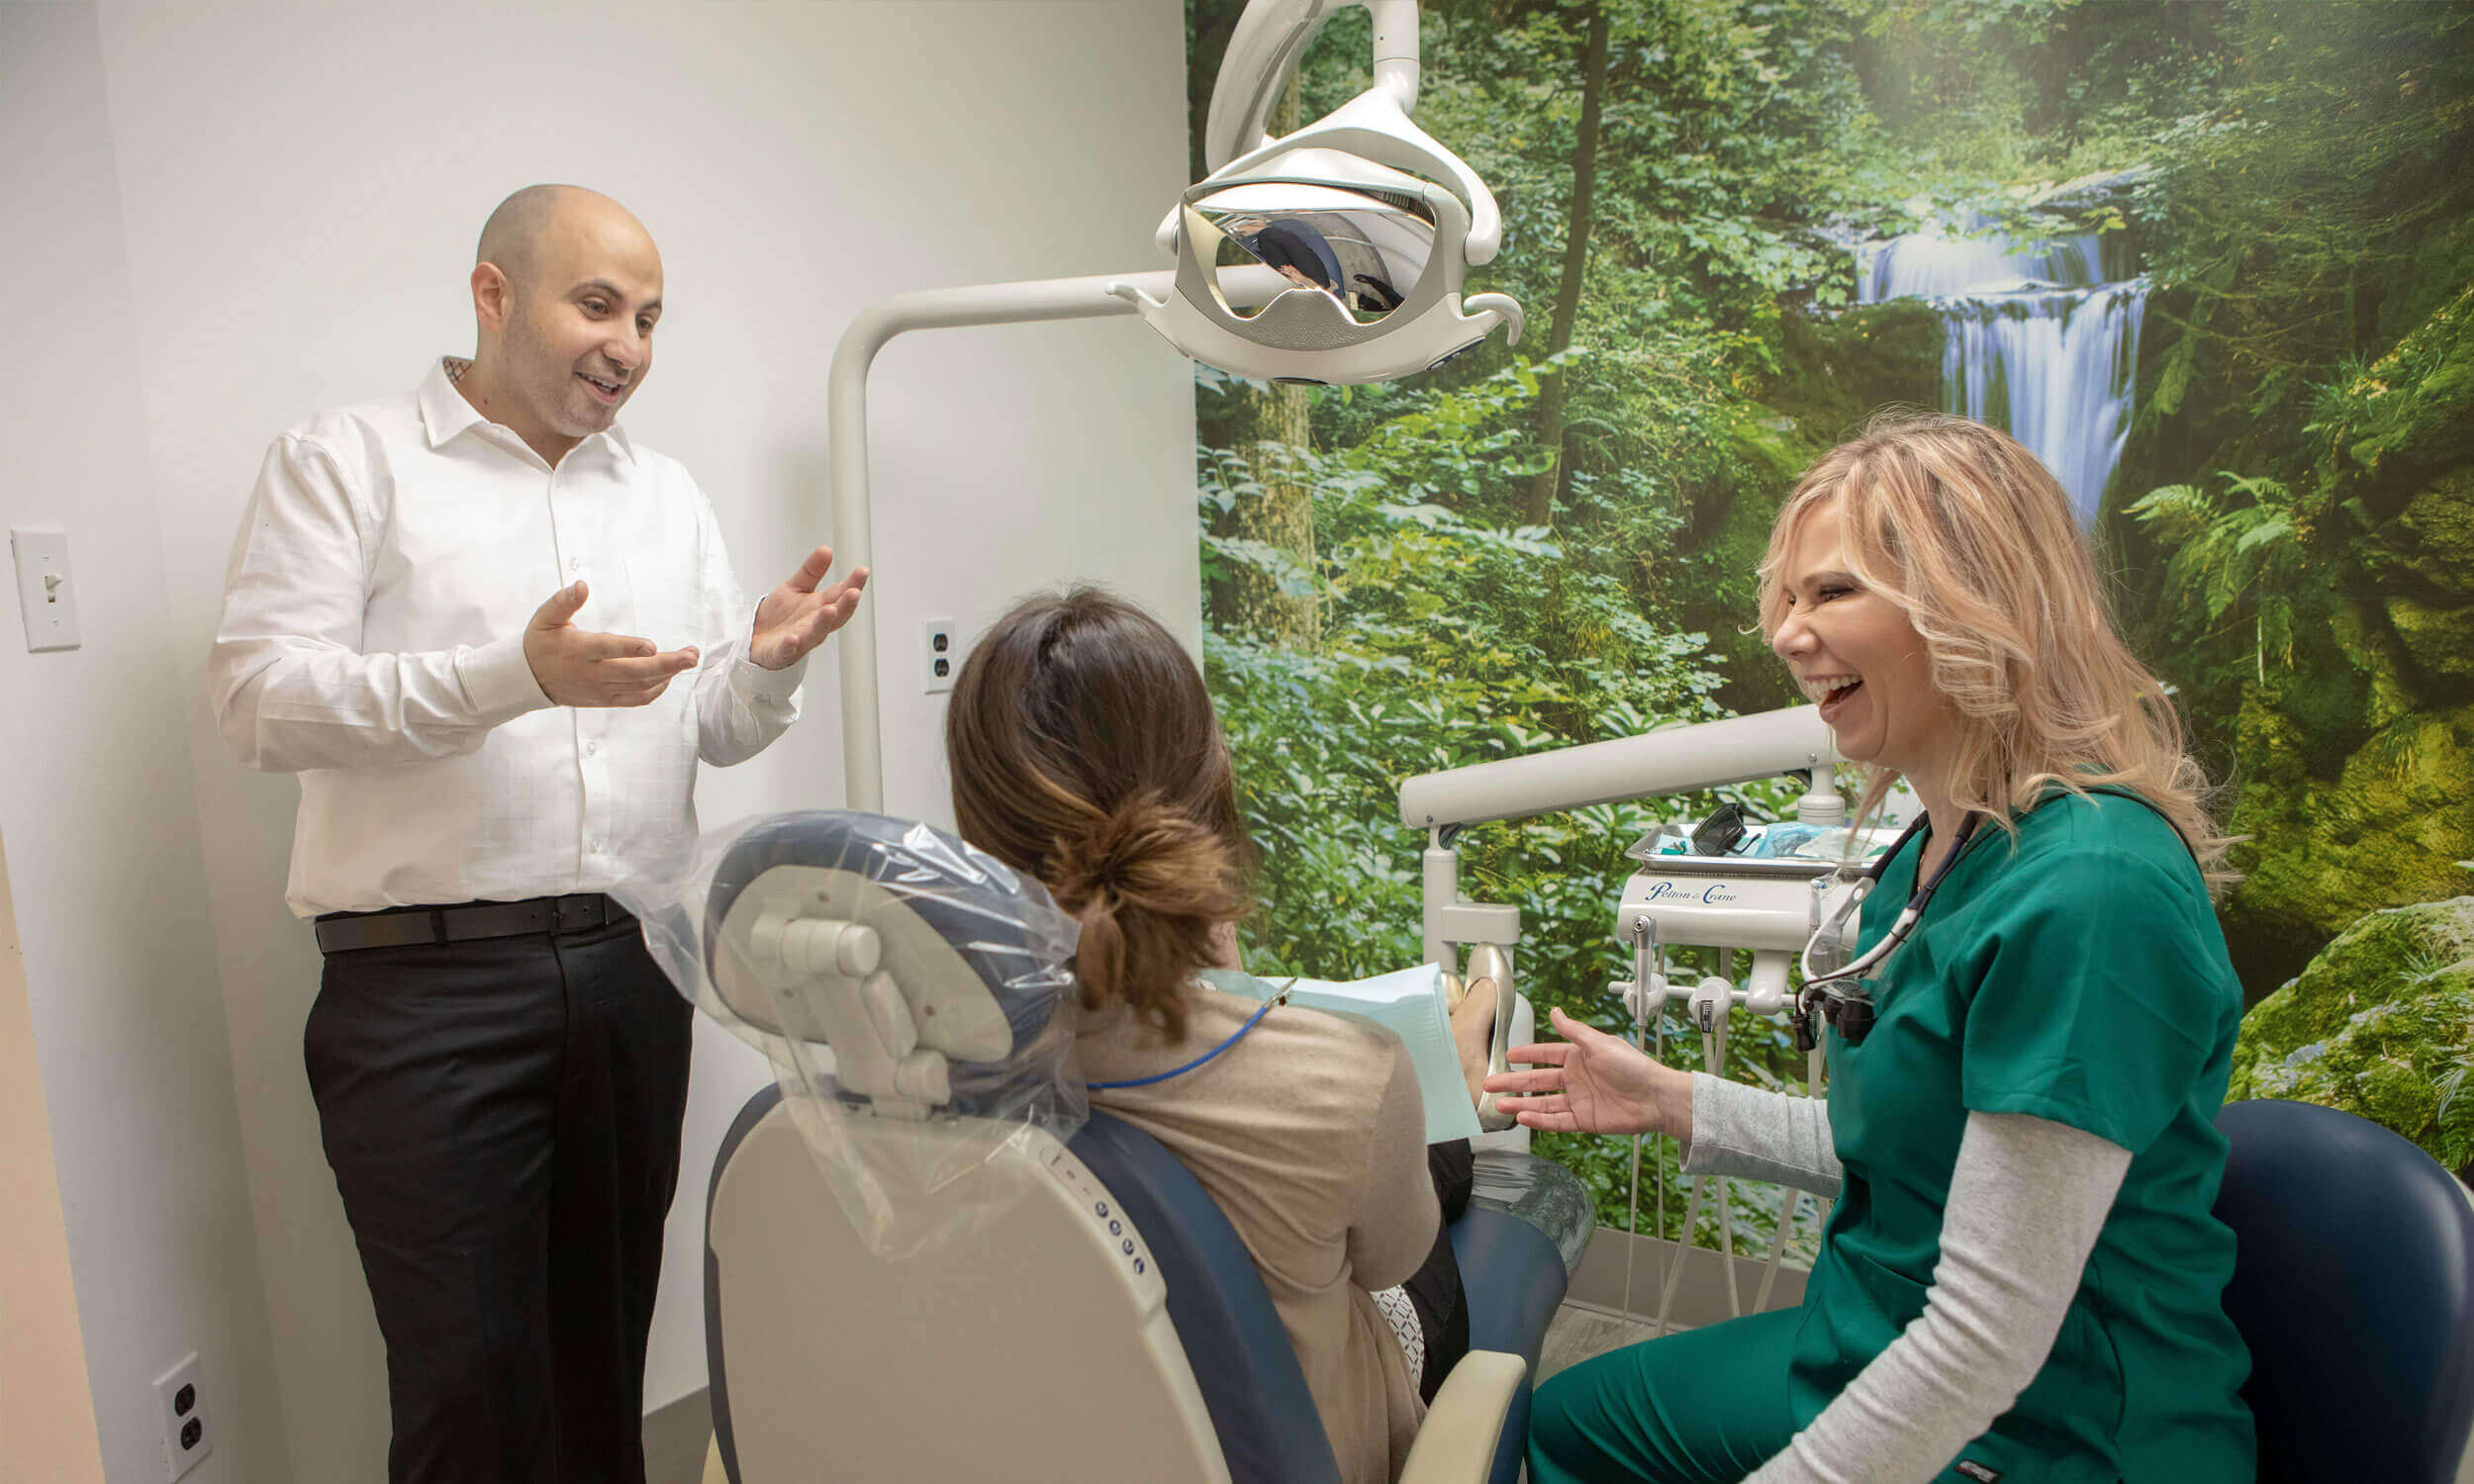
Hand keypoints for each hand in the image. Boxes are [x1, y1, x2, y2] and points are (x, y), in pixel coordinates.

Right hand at [522, 581, 697, 706]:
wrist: (529, 680)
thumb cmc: (541, 643)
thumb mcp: (545, 617)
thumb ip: (563, 601)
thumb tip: (581, 585)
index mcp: (578, 650)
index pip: (607, 649)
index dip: (629, 648)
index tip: (652, 645)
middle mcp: (592, 673)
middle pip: (633, 672)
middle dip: (666, 664)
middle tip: (692, 655)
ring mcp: (601, 689)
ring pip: (640, 686)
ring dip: (668, 674)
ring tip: (689, 659)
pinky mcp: (606, 699)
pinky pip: (636, 699)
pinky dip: (657, 689)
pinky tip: (670, 676)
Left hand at [750, 545, 868, 670]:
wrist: (756, 639)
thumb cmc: (779, 617)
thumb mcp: (795, 587)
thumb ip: (811, 571)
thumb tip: (826, 550)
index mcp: (819, 607)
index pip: (840, 594)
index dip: (852, 583)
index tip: (862, 571)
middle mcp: (814, 624)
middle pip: (835, 616)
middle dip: (846, 605)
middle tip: (854, 592)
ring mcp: (800, 639)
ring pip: (815, 633)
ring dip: (823, 623)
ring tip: (830, 610)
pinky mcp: (781, 652)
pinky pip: (787, 650)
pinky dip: (790, 646)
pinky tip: (792, 639)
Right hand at [1482, 1005, 1684, 1138]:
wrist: (1655, 1097)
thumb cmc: (1635, 1067)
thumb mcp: (1600, 1043)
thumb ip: (1574, 1031)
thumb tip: (1555, 1011)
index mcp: (1580, 1057)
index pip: (1546, 1054)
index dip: (1527, 1055)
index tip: (1508, 1055)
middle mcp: (1577, 1078)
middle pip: (1538, 1080)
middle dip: (1514, 1082)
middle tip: (1490, 1084)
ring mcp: (1579, 1100)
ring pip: (1543, 1102)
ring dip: (1521, 1104)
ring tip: (1500, 1105)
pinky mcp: (1585, 1120)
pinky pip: (1557, 1121)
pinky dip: (1540, 1120)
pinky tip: (1524, 1117)